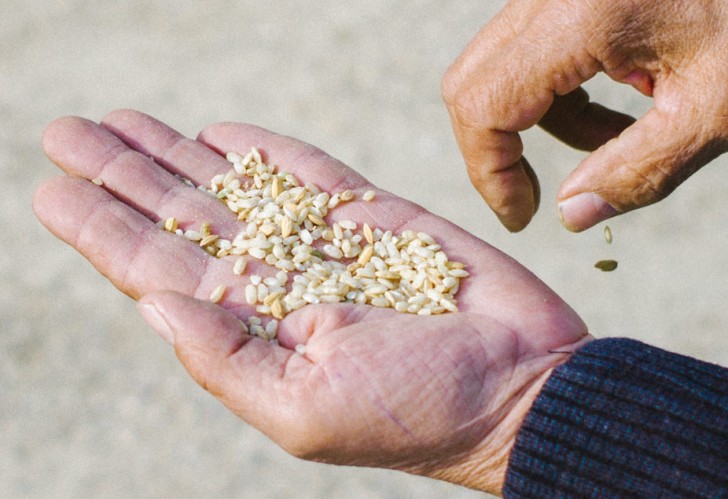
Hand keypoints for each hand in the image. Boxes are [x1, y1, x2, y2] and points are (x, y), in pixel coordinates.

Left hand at [33, 110, 588, 494]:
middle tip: (67, 133)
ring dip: (176, 154)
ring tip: (121, 123)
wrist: (523, 387)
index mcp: (253, 331)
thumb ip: (224, 359)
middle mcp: (280, 283)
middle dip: (124, 176)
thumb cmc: (421, 415)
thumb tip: (153, 304)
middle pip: (183, 217)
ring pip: (235, 185)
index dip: (102, 229)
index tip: (50, 190)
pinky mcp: (377, 214)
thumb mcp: (304, 411)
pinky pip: (310, 171)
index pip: (159, 270)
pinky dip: (265, 148)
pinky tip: (219, 134)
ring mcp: (326, 244)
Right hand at [443, 0, 727, 231]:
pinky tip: (612, 110)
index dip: (489, 171)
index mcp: (582, 15)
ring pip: (499, 68)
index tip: (521, 215)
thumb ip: (639, 172)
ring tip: (610, 145)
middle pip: (472, 82)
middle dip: (495, 149)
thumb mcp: (715, 111)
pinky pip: (529, 51)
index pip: (484, 102)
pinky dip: (554, 95)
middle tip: (533, 195)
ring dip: (536, 123)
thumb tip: (571, 214)